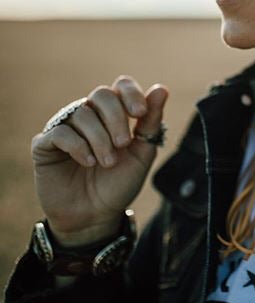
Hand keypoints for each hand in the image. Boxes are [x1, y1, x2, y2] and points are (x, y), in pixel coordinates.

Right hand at [31, 76, 167, 244]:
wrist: (96, 216)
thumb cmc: (120, 183)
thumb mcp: (141, 153)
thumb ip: (151, 122)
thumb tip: (161, 88)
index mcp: (113, 115)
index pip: (120, 86)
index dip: (131, 94)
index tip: (141, 113)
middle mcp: (89, 116)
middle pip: (101, 94)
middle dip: (116, 118)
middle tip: (124, 144)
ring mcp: (66, 128)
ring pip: (81, 113)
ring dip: (100, 139)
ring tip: (107, 162)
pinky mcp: (45, 145)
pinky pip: (59, 132)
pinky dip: (78, 146)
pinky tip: (88, 162)